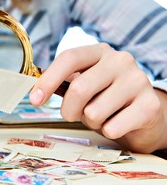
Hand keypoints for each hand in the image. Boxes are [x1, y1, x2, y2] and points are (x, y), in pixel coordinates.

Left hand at [30, 43, 166, 152]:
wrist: (145, 115)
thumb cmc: (105, 98)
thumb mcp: (84, 85)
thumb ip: (63, 84)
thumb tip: (34, 91)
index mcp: (99, 52)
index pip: (69, 58)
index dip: (48, 79)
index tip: (35, 100)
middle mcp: (120, 61)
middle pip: (79, 88)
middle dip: (68, 110)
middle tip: (73, 115)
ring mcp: (138, 80)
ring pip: (94, 112)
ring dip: (91, 122)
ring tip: (102, 116)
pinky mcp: (150, 105)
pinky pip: (112, 128)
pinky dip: (108, 132)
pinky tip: (118, 123)